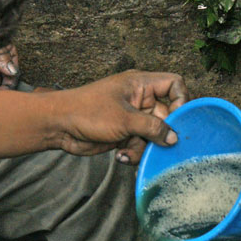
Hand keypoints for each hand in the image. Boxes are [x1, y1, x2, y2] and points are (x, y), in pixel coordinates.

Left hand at [56, 70, 188, 162]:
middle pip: (167, 116)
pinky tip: (121, 156)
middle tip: (157, 145)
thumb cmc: (88, 112)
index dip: (182, 100)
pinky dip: (134, 152)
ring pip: (153, 135)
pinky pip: (140, 144)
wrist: (58, 126)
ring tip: (129, 151)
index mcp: (140, 84)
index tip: (178, 119)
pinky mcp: (124, 133)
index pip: (174, 84)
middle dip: (161, 134)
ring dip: (145, 147)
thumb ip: (153, 128)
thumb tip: (174, 138)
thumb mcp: (125, 119)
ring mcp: (132, 117)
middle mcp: (140, 99)